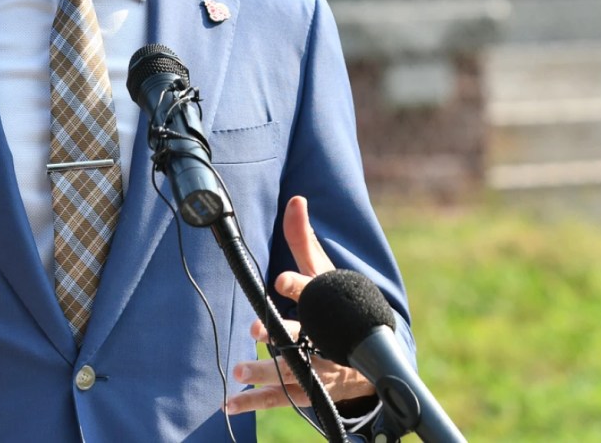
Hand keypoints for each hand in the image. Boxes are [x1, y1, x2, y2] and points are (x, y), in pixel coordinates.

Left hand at [224, 196, 374, 413]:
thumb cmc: (337, 301)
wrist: (370, 351)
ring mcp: (318, 367)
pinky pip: (281, 398)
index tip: (281, 281)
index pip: (313, 292)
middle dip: (281, 334)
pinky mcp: (308, 389)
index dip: (298, 286)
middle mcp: (322, 337)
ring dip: (267, 371)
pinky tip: (230, 401)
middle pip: (303, 335)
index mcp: (325, 304)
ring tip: (241, 369)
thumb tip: (296, 199)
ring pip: (293, 371)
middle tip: (257, 330)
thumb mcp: (322, 271)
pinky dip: (255, 400)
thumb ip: (303, 238)